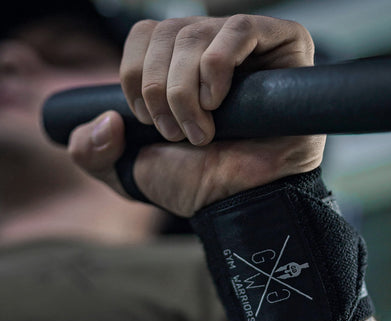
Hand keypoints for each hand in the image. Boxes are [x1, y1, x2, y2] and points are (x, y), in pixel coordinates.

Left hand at [68, 15, 325, 215]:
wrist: (238, 203)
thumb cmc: (198, 185)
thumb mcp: (128, 170)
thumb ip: (90, 151)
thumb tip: (106, 119)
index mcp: (180, 66)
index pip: (144, 35)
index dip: (136, 75)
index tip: (148, 121)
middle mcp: (212, 50)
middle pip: (166, 32)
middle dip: (160, 91)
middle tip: (178, 133)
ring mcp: (250, 47)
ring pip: (195, 34)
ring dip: (186, 91)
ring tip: (202, 132)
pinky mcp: (284, 45)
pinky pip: (239, 30)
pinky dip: (217, 67)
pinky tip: (218, 102)